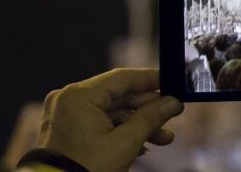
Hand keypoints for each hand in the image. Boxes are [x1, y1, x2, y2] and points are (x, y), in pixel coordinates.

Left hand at [37, 68, 184, 171]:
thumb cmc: (86, 170)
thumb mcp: (125, 144)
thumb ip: (151, 118)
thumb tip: (172, 102)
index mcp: (78, 96)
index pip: (123, 78)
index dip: (151, 80)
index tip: (172, 83)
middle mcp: (69, 100)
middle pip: (119, 96)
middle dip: (148, 109)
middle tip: (173, 113)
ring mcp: (67, 116)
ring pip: (113, 112)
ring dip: (139, 124)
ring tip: (164, 138)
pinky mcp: (69, 132)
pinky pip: (101, 124)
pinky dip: (122, 132)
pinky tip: (144, 146)